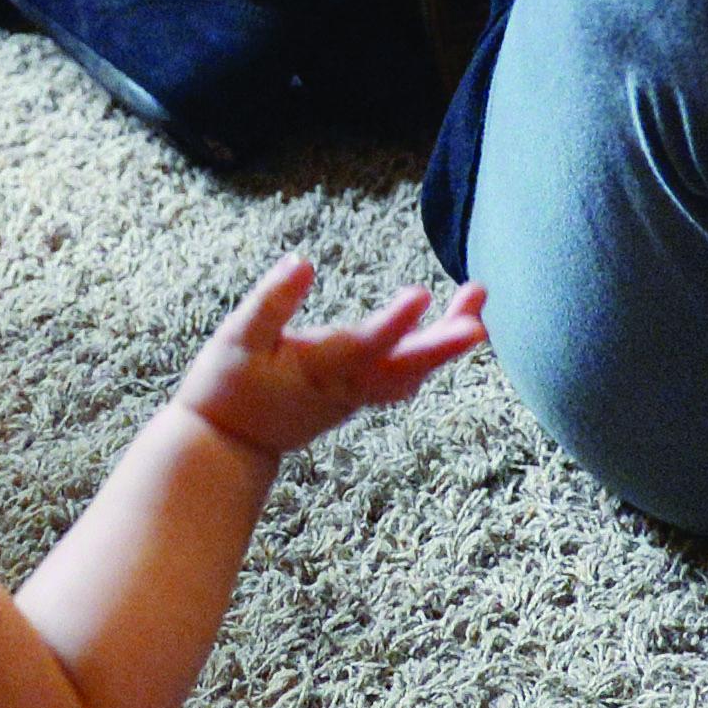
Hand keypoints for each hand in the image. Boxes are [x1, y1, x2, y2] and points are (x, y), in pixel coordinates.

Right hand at [170, 255, 486, 460]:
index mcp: (319, 368)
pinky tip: (445, 334)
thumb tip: (302, 262)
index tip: (421, 294)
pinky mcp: (357, 398)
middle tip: (480, 307)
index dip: (393, 321)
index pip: (364, 344)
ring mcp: (356, 395)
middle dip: (446, 338)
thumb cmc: (228, 388)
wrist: (226, 445)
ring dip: (447, 342)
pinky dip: (430, 359)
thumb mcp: (237, 339)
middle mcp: (347, 385)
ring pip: (413, 373)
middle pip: (408, 365)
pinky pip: (405, 380)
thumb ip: (270, 301)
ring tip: (476, 303)